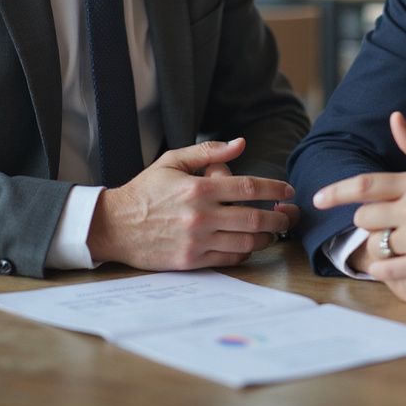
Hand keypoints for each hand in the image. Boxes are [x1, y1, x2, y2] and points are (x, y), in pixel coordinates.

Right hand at [87, 137, 293, 269]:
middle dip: (279, 217)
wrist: (114, 225)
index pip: (248, 188)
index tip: (288, 190)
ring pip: (245, 242)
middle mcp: (200, 216)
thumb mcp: (173, 161)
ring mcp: (196, 242)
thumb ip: (209, 151)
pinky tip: (249, 243)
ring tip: (275, 230)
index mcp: (199, 188)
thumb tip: (240, 144)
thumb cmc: (145, 190)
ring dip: (266, 237)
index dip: (274, 190)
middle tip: (291, 215)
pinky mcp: (190, 262)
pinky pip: (228, 259)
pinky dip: (245, 251)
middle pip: (254, 219)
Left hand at [315, 112, 405, 302]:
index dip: (336, 192)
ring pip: (376, 243)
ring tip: (403, 242)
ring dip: (383, 245)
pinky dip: (384, 268)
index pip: (365, 185)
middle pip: (364, 218)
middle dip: (369, 222)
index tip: (317, 198)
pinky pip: (386, 268)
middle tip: (389, 224)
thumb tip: (395, 117)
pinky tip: (395, 263)